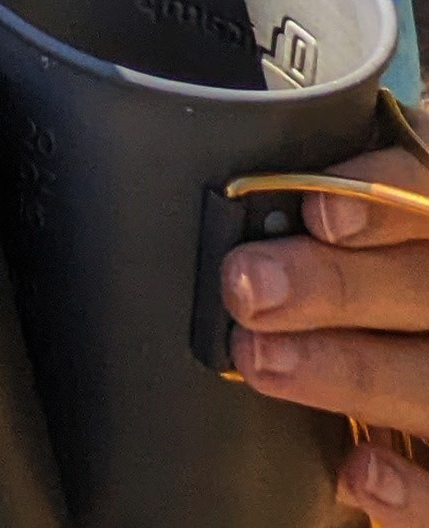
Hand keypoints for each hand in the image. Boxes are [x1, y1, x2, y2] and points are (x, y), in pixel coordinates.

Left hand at [224, 146, 428, 513]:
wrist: (402, 334)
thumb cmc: (375, 260)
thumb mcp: (363, 211)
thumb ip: (339, 193)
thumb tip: (258, 167)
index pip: (420, 191)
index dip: (378, 201)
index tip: (316, 212)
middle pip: (419, 287)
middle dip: (334, 287)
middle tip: (246, 287)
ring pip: (426, 381)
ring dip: (345, 372)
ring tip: (261, 360)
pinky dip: (409, 491)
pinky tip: (356, 471)